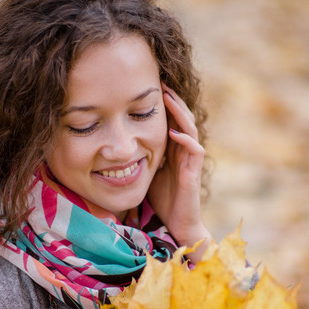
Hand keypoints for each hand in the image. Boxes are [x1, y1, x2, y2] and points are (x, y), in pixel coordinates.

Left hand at [148, 84, 211, 262]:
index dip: (163, 104)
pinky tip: (173, 130)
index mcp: (172, 149)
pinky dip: (185, 139)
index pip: (170, 119)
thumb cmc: (161, 201)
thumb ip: (138, 156)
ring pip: (190, 128)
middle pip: (182, 117)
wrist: (177, 226)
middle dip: (172, 99)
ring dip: (180, 111)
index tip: (149, 87)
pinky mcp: (194, 172)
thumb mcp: (145, 172)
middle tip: (161, 82)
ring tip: (168, 97)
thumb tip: (113, 144)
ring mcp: (190, 160)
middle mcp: (183, 151)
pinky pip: (195, 150)